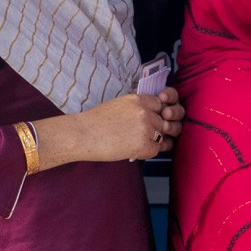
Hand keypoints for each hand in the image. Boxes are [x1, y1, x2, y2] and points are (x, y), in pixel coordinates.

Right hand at [33, 87, 184, 167]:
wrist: (83, 135)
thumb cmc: (95, 121)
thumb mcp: (119, 104)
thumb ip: (136, 107)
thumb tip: (150, 114)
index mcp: (139, 99)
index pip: (161, 103)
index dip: (161, 111)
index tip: (160, 117)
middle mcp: (146, 112)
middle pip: (166, 119)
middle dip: (165, 127)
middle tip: (163, 132)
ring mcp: (147, 129)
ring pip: (164, 135)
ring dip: (161, 140)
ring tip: (149, 142)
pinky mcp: (145, 146)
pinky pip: (157, 149)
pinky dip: (151, 151)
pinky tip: (140, 151)